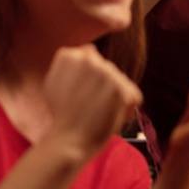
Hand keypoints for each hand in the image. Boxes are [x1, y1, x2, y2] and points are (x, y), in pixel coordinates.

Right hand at [43, 45, 142, 160]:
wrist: (69, 140)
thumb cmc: (61, 115)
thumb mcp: (54, 82)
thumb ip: (70, 64)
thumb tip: (90, 48)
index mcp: (69, 54)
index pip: (91, 57)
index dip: (88, 78)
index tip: (80, 93)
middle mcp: (89, 59)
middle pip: (107, 69)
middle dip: (102, 86)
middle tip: (89, 105)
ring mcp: (106, 73)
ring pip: (120, 81)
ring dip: (115, 96)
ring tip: (98, 112)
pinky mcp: (121, 90)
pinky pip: (134, 96)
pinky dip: (128, 108)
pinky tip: (112, 116)